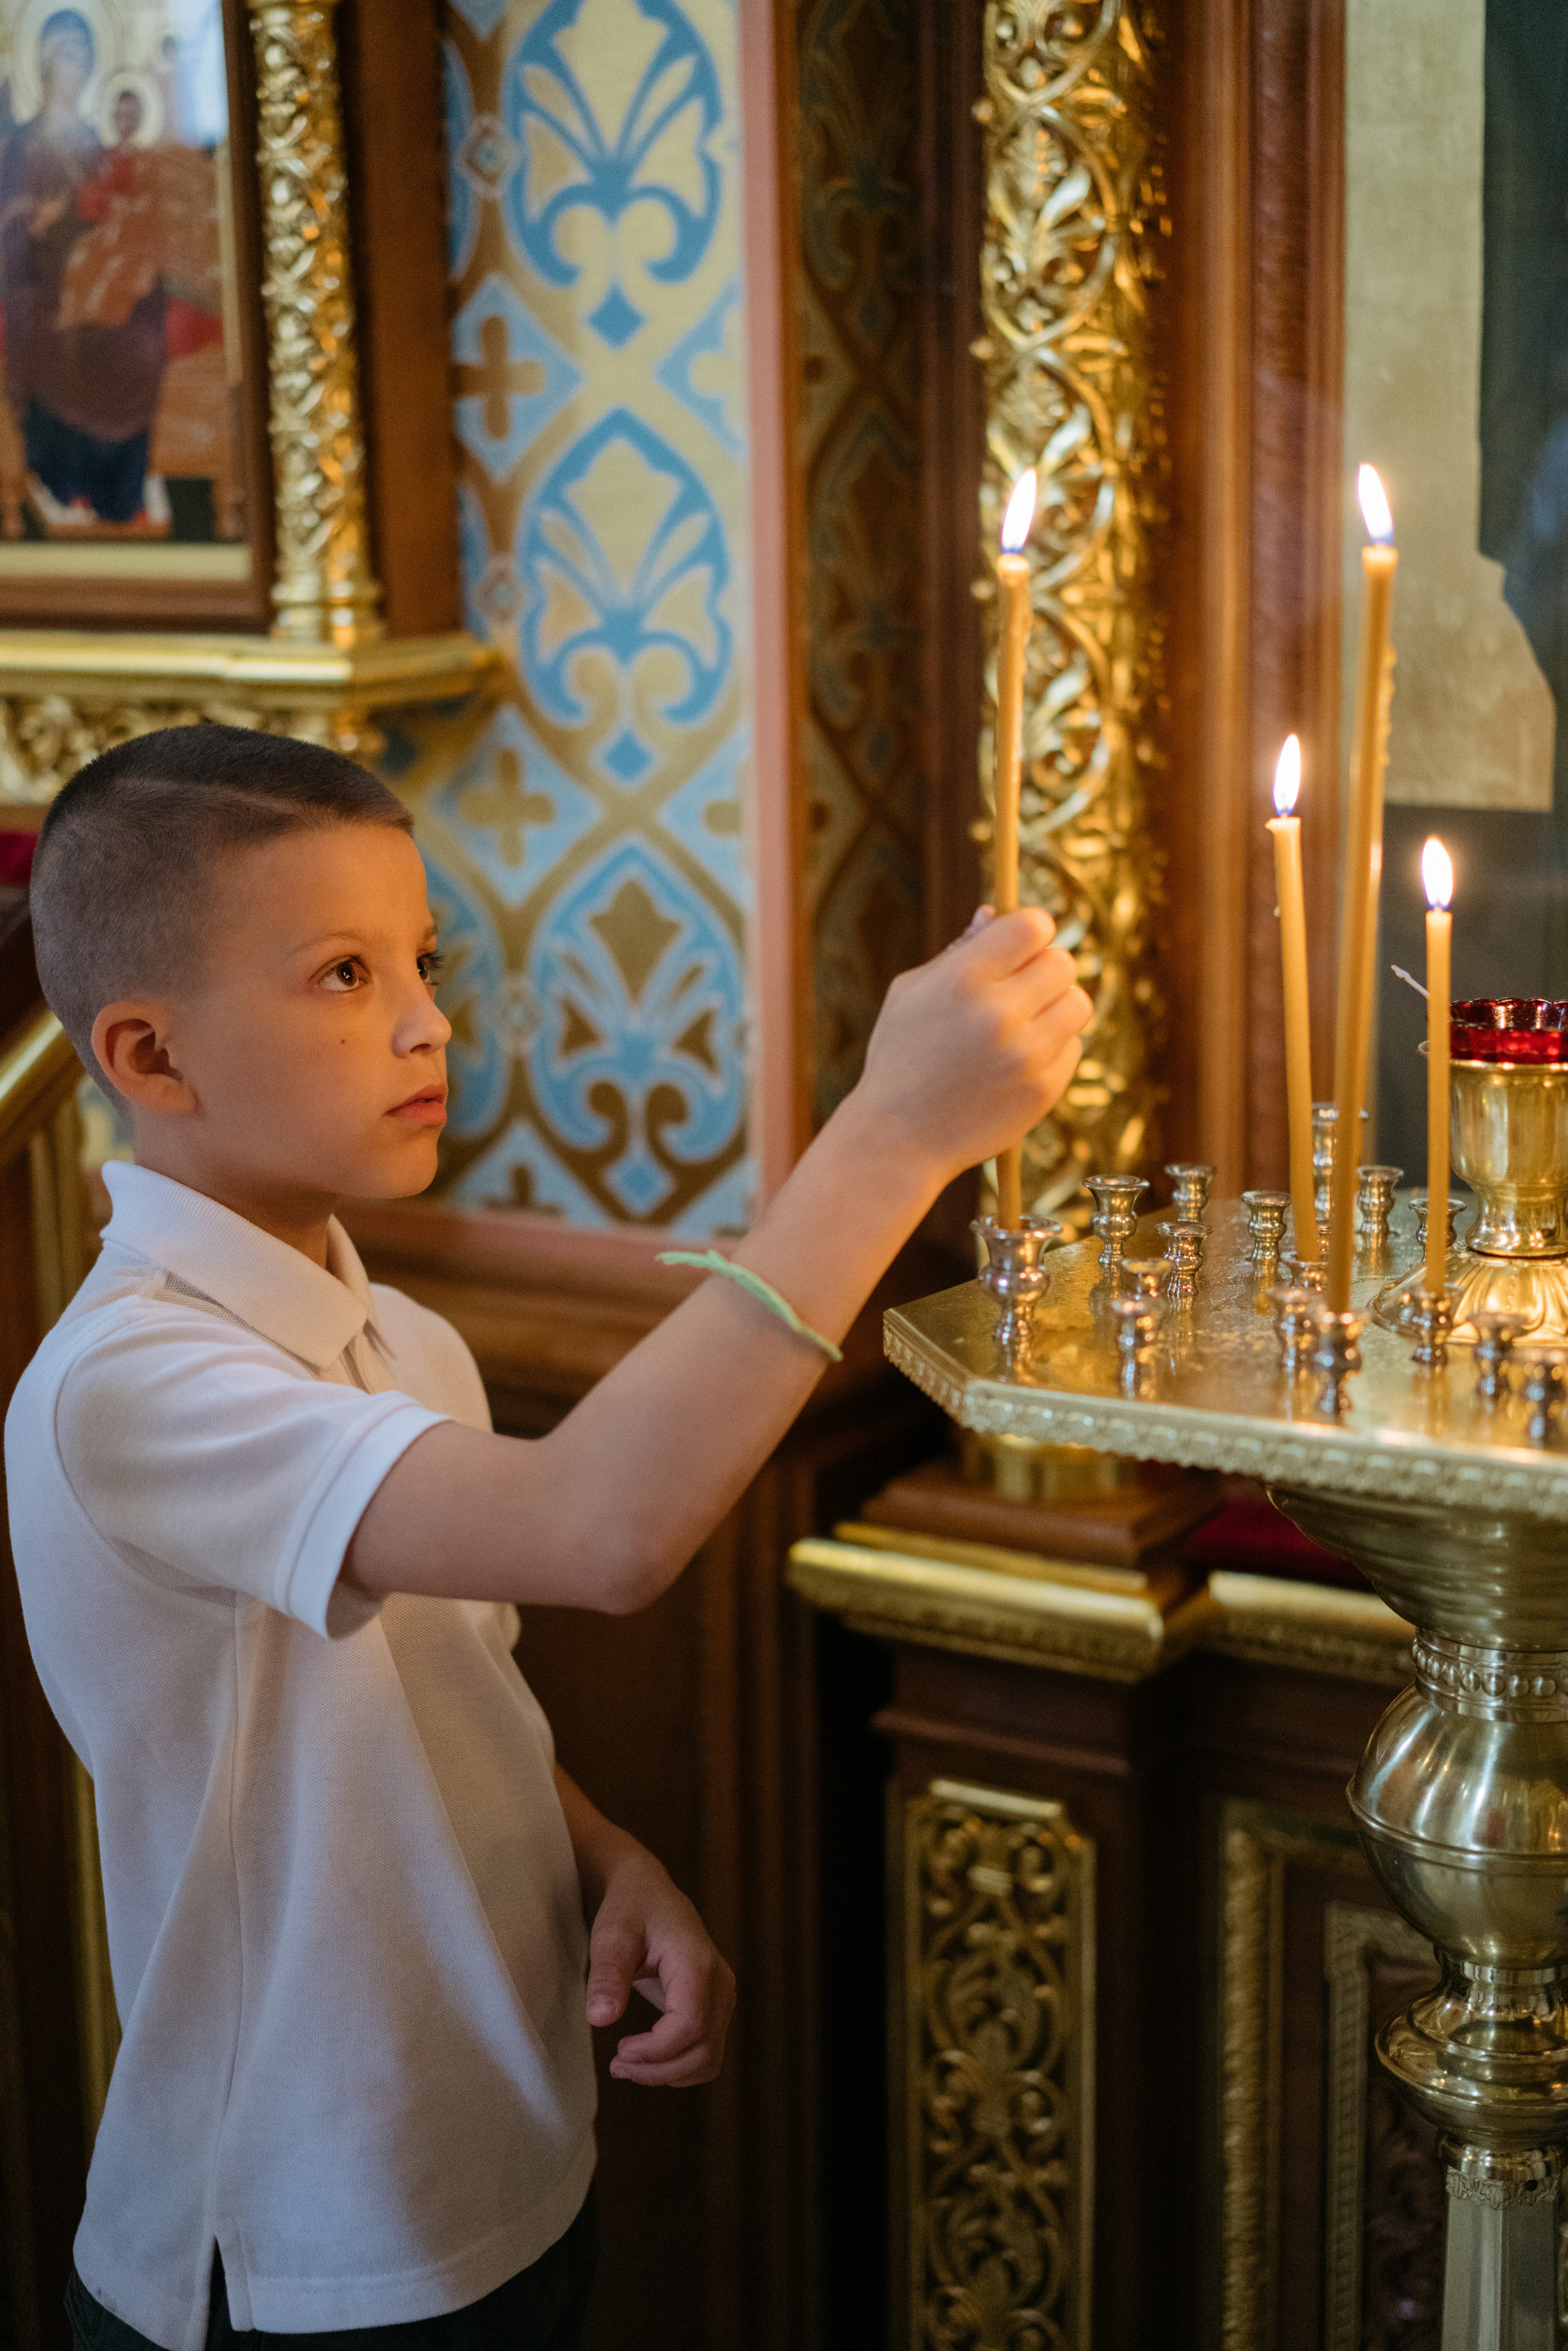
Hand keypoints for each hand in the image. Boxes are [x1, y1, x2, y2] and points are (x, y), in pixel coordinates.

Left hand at [584, 1842, 735, 2086]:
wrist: (648, 1893)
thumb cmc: (630, 1909)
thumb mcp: (612, 1934)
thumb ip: (608, 1975)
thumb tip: (600, 2020)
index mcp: (697, 1961)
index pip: (690, 2023)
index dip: (656, 2050)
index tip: (618, 2050)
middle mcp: (720, 1982)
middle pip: (704, 2048)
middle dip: (659, 2070)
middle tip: (616, 2064)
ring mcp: (722, 1997)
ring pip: (709, 2058)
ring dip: (669, 2074)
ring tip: (627, 2065)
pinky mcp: (715, 2008)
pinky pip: (707, 2053)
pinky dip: (680, 2068)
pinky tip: (647, 2060)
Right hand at [848, 905, 1090, 1188]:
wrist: (897, 1139)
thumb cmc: (901, 1058)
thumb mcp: (911, 994)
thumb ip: (958, 951)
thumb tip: (996, 913)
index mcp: (963, 979)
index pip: (1032, 926)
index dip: (1032, 929)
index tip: (1023, 943)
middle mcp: (999, 1014)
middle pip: (1063, 962)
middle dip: (1045, 969)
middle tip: (1021, 987)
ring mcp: (1026, 1055)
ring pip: (1078, 1003)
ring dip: (1056, 1007)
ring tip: (1023, 1024)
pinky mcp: (1044, 1090)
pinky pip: (1074, 1047)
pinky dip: (1053, 1049)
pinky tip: (1017, 1062)